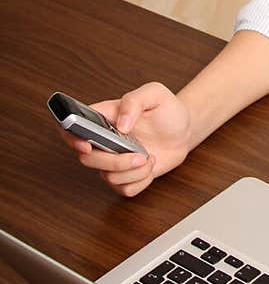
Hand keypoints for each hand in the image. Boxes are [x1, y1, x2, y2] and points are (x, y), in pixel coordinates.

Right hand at [58, 82, 191, 197]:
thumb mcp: (154, 94)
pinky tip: (149, 166)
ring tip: (149, 157)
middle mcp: (103, 141)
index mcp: (103, 117)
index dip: (71, 138)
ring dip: (134, 171)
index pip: (71, 126)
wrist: (184, 130)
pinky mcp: (125, 176)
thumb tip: (121, 124)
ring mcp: (112, 160)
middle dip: (115, 161)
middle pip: (88, 159)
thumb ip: (134, 101)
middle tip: (139, 155)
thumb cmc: (167, 109)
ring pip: (108, 177)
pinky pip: (124, 189)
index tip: (87, 145)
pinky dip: (141, 181)